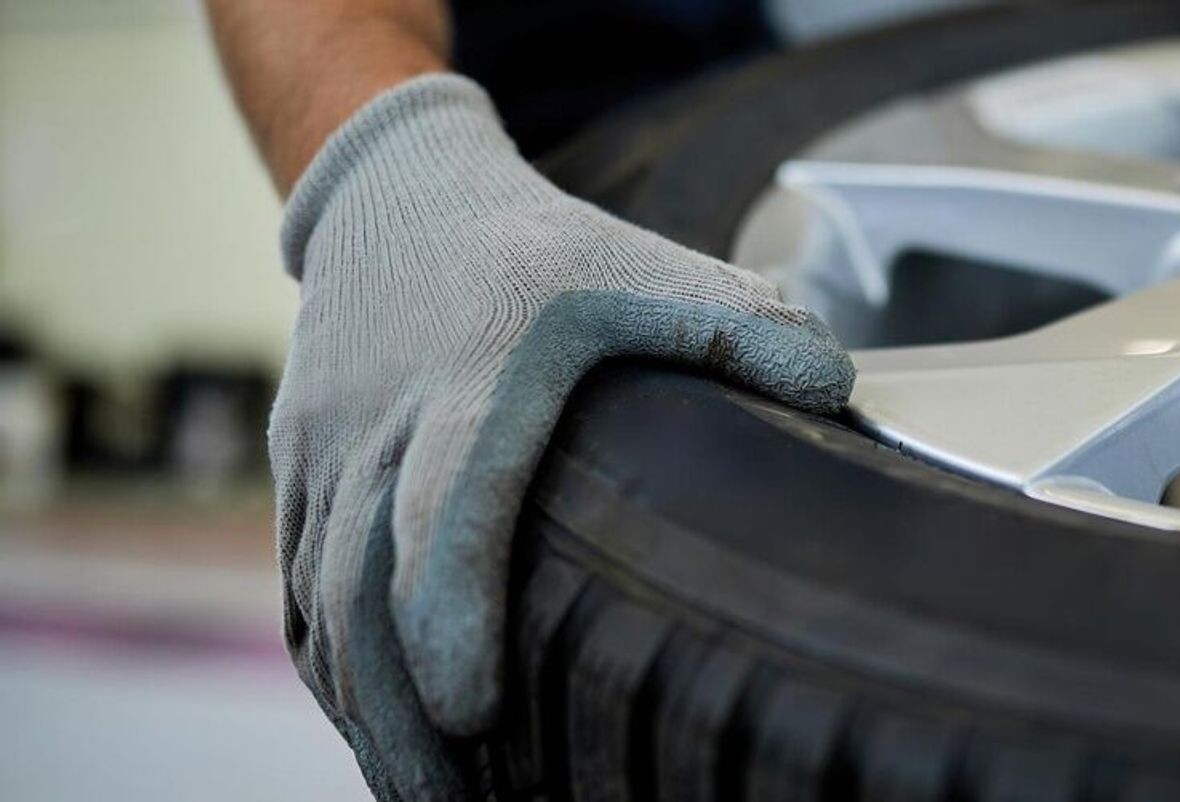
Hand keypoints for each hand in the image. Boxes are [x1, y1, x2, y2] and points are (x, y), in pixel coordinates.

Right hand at [270, 74, 853, 797]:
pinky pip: (298, 592)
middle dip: (405, 715)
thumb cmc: (536, 248)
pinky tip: (377, 737)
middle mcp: (380, 424)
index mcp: (474, 378)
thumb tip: (841, 393)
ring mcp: (323, 451)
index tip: (477, 711)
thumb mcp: (645, 266)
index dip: (448, 613)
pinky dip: (332, 673)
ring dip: (366, 715)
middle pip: (366, 591)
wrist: (394, 196)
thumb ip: (741, 328)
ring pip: (322, 608)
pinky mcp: (294, 470)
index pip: (442, 507)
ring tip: (428, 798)